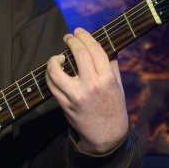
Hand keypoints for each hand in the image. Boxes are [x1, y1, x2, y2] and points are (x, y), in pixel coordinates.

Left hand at [47, 28, 129, 155]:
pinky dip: (50, 75)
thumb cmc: (114, 108)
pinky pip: (52, 85)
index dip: (85, 37)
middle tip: (68, 37)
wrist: (107, 136)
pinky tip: (54, 71)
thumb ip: (111, 65)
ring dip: (54, 60)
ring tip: (58, 57)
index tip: (78, 31)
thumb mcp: (118, 85)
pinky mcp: (65, 104)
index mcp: (107, 78)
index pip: (95, 50)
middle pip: (78, 54)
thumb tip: (104, 46)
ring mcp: (76, 95)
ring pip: (57, 70)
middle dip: (71, 41)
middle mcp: (92, 85)